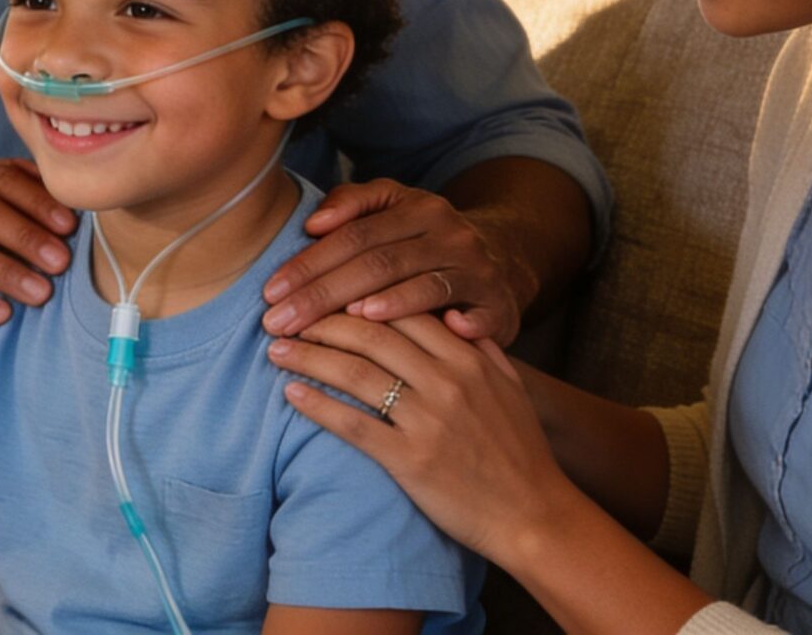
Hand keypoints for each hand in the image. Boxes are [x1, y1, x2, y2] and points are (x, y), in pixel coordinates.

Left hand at [261, 180, 535, 341]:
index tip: (270, 292)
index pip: (353, 235)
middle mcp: (448, 234)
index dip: (310, 263)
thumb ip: (354, 205)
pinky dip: (457, 323)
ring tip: (349, 321)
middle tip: (283, 322)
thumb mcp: (394, 212)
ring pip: (423, 286)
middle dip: (326, 293)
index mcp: (417, 208)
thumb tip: (314, 223)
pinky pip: (475, 315)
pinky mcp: (499, 305)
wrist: (503, 264)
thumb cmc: (425, 243)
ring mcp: (476, 268)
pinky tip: (434, 333)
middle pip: (379, 262)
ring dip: (386, 306)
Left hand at [270, 313, 576, 561]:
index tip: (324, 295)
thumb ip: (483, 346)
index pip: (400, 309)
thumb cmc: (521, 453)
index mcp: (468, 358)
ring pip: (355, 372)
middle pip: (370, 333)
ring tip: (276, 348)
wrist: (535, 516)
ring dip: (308, 356)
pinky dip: (318, 405)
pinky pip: (354, 425)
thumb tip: (452, 313)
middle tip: (288, 317)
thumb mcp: (511, 388)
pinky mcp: (411, 460)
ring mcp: (428, 420)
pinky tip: (291, 393)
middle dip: (321, 320)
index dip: (355, 298)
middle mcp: (447, 381)